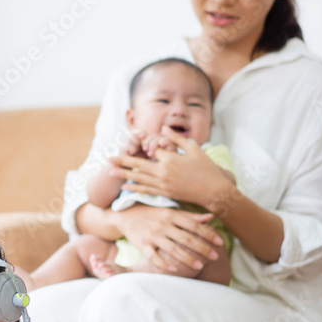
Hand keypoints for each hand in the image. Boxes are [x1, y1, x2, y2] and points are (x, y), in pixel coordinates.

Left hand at [110, 126, 232, 208]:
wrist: (214, 191)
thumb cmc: (206, 169)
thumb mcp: (194, 149)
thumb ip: (177, 139)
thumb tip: (163, 128)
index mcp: (171, 158)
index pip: (151, 149)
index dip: (144, 144)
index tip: (136, 140)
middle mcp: (163, 171)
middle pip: (138, 164)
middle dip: (122, 161)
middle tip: (108, 159)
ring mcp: (163, 184)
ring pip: (138, 178)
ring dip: (123, 174)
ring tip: (110, 172)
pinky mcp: (165, 193)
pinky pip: (146, 190)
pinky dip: (134, 188)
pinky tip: (124, 186)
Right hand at [112, 204, 222, 273]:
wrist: (125, 215)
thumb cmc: (152, 214)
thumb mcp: (170, 211)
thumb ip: (190, 216)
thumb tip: (211, 217)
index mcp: (172, 214)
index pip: (194, 225)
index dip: (208, 234)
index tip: (219, 243)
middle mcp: (163, 224)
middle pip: (186, 238)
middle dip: (202, 248)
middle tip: (214, 257)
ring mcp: (152, 235)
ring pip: (172, 249)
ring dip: (187, 258)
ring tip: (200, 266)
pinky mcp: (141, 244)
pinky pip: (153, 256)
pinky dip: (163, 264)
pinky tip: (173, 270)